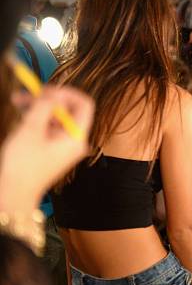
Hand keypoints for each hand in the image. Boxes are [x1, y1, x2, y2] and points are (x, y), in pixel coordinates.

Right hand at [0, 86, 93, 212]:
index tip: (47, 88)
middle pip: (68, 110)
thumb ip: (44, 107)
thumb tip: (54, 93)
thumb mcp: (31, 130)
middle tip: (26, 93)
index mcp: (77, 137)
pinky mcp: (53, 150)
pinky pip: (49, 128)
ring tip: (18, 101)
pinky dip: (37, 118)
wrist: (13, 195)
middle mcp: (75, 141)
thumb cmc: (22, 168)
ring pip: (56, 117)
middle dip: (48, 99)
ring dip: (39, 107)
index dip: (67, 92)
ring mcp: (64, 146)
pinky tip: (21, 113)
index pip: (85, 105)